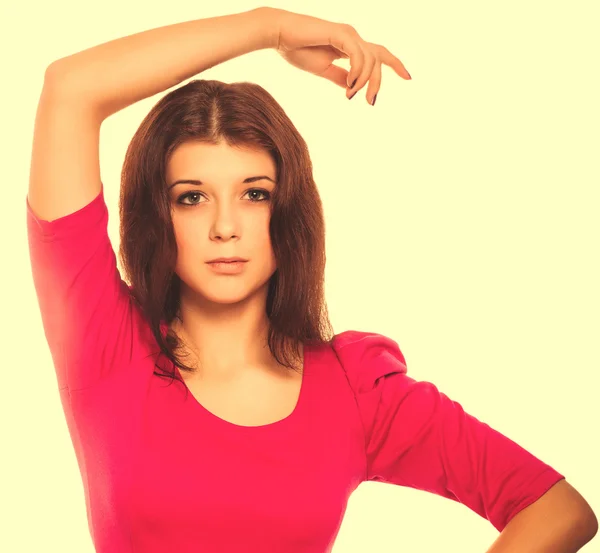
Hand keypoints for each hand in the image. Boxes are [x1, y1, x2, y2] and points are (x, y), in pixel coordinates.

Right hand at [269, 8, 410, 103]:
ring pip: (370, 59)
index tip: (408, 77)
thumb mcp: (323, 70)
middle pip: (379, 58)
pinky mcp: (341, 34)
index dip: (395, 64)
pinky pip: (358, 56)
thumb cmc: (297, 50)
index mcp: (349, 45)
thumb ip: (340, 78)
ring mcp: (348, 34)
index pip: (378, 53)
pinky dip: (357, 73)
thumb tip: (352, 88)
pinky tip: (349, 86)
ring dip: (364, 81)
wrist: (279, 36)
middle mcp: (352, 37)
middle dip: (378, 81)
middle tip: (371, 102)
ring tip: (351, 95)